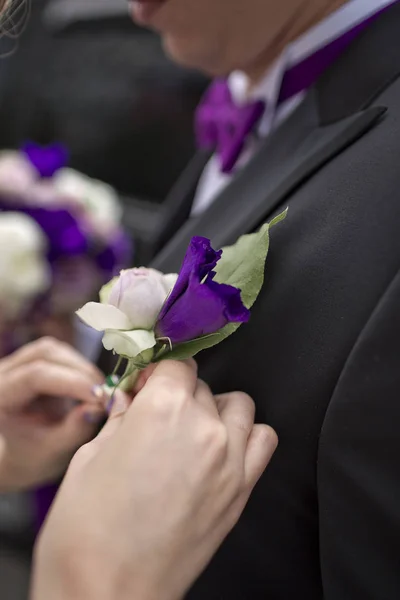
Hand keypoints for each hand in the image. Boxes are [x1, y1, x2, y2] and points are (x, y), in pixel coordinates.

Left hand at [0, 337, 104, 490]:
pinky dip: (80, 368)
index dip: (71, 382)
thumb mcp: (55, 451)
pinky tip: (92, 387)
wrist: (24, 453)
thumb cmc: (36, 456)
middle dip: (80, 371)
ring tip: (100, 392)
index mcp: (0, 397)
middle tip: (106, 393)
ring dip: (82, 367)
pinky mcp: (32, 359)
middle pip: (45, 354)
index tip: (100, 397)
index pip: (34, 376)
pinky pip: (60, 354)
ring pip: (55, 349)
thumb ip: (75, 429)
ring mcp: (16, 363)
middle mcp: (3, 373)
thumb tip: (99, 404)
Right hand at [32, 360, 277, 599]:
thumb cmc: (87, 532)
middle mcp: (203, 427)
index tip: (148, 386)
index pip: (177, 364)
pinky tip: (220, 450)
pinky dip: (246, 435)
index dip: (159, 373)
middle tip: (158, 416)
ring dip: (214, 409)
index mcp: (162, 409)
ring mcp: (229, 460)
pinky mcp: (241, 491)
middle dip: (180, 392)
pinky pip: (263, 440)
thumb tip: (130, 399)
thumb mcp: (90, 458)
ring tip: (190, 431)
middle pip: (203, 384)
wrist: (106, 595)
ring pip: (237, 405)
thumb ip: (120, 418)